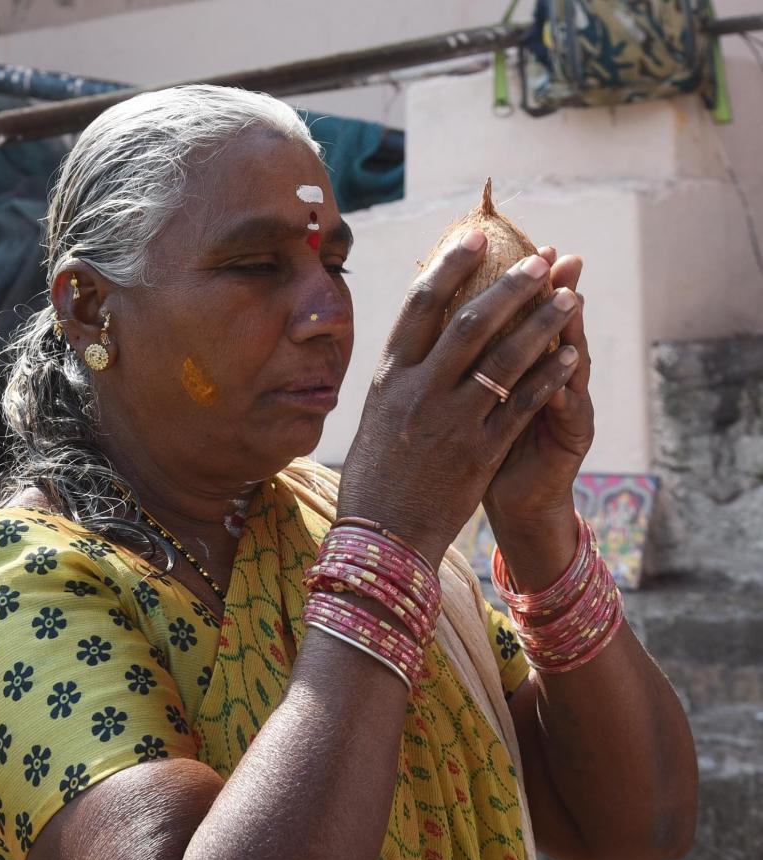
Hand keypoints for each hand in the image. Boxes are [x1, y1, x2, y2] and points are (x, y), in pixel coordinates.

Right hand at [338, 232, 581, 568]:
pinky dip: (549, 376)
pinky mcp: (478, 453)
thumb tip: (417, 340)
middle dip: (509, 285)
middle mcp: (417, 391)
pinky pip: (522, 405)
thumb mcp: (375, 416)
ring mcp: (450, 422)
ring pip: (503, 358)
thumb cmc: (373, 477)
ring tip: (569, 295)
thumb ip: (400, 377)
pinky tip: (571, 354)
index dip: (450, 264)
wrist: (380, 538)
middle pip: (469, 321)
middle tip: (540, 259)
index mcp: (387, 377)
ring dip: (541, 323)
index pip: (418, 305)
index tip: (476, 236)